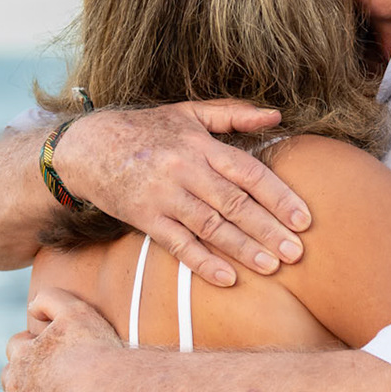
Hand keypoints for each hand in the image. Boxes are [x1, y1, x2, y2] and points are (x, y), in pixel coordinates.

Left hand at [0, 287, 123, 391]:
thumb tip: (31, 306)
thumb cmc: (94, 351)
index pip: (16, 346)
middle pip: (9, 376)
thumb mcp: (75, 311)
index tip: (49, 349)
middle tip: (46, 376)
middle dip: (21, 374)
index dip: (31, 345)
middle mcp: (17, 383)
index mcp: (24, 354)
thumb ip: (49, 299)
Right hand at [53, 100, 311, 286]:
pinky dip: (202, 262)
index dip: (279, 196)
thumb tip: (277, 117)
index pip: (248, 172)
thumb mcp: (188, 113)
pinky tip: (227, 278)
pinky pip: (177, 244)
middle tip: (297, 254)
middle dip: (268, 230)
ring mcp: (163, 195)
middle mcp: (184, 169)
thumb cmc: (145, 129)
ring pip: (210, 227)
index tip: (304, 219)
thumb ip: (233, 115)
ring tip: (271, 267)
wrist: (86, 146)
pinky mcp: (144, 217)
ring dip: (243, 249)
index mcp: (200, 144)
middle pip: (234, 204)